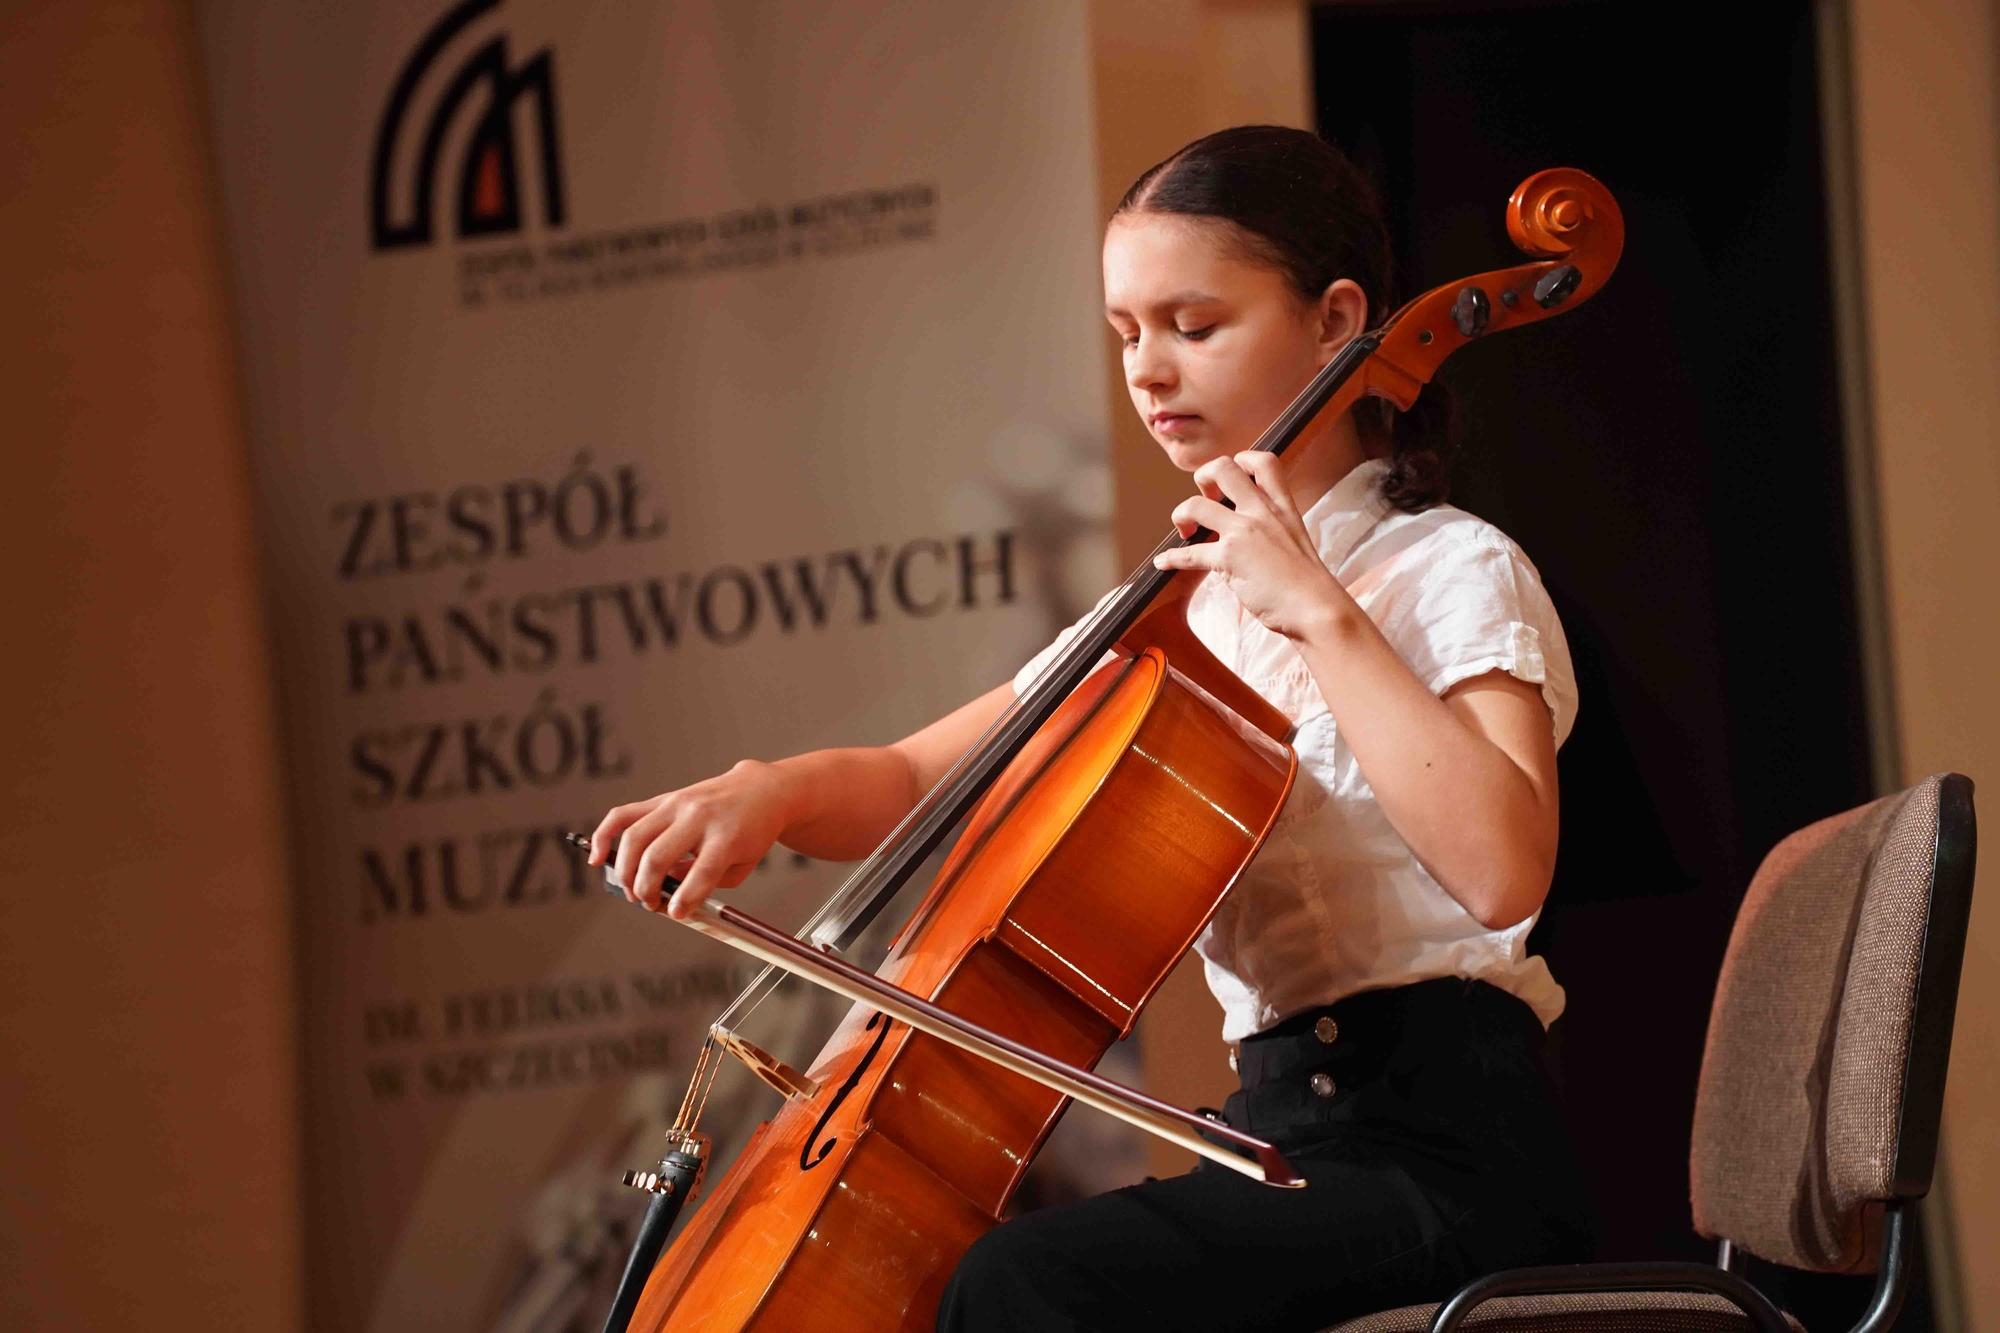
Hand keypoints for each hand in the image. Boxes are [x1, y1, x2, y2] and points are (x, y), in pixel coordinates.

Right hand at [587, 759, 793, 917]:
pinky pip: (623, 815)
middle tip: (650, 904)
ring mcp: (676, 805)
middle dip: (647, 889)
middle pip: (658, 856)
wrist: (759, 790)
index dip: (685, 899)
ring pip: (634, 838)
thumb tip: (668, 894)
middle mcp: (698, 817)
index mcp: (726, 835)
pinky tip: (597, 858)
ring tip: (634, 891)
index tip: (675, 914)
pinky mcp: (663, 799)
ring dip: (626, 872)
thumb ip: (708, 882)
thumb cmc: (752, 831)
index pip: (702, 871)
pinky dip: (604, 836)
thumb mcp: (743, 864)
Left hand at [1151, 451, 1349, 639]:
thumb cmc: (1308, 585)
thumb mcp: (1296, 542)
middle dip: (1204, 476)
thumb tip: (1247, 538)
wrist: (1316, 607)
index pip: (1264, 462)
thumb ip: (1273, 530)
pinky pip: (1188, 553)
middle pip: (1223, 469)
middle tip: (1204, 496)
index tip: (1233, 474)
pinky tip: (1163, 562)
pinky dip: (1171, 558)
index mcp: (1282, 507)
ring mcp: (1243, 532)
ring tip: (1185, 530)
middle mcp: (1262, 512)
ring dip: (1181, 514)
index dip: (1242, 459)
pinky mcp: (1228, 558)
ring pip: (1195, 505)